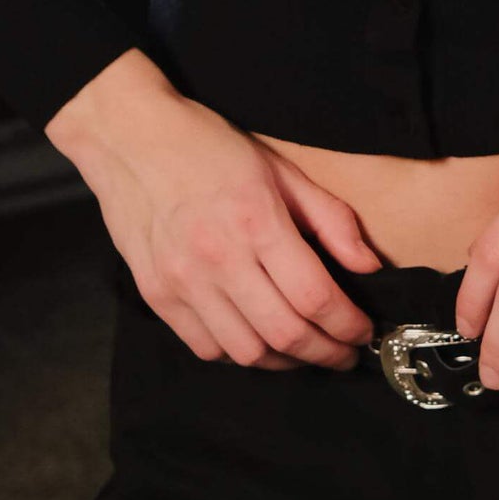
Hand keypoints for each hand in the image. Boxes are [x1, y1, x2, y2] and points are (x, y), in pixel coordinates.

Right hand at [47, 48, 385, 370]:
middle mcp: (218, 257)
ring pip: (247, 353)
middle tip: (343, 352)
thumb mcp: (280, 168)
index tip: (362, 331)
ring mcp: (182, 281)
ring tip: (304, 350)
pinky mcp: (157, 295)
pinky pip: (206, 349)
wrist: (130, 138)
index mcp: (256, 219)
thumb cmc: (209, 147)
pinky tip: (256, 339)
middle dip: (326, 353)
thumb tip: (368, 267)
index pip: (315, 297)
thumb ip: (330, 219)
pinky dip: (238, 355)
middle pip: (286, 334)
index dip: (348, 325)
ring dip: (285, 361)